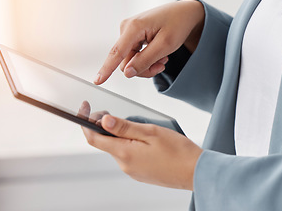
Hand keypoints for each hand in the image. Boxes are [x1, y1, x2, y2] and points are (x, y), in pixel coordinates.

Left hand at [80, 113, 202, 190]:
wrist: (196, 172)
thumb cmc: (179, 152)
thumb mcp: (151, 132)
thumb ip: (125, 127)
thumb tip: (103, 120)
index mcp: (125, 153)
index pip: (94, 138)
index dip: (85, 121)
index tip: (85, 108)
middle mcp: (125, 165)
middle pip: (106, 142)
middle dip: (106, 126)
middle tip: (115, 112)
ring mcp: (133, 171)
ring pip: (118, 148)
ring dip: (121, 135)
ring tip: (139, 126)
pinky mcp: (140, 173)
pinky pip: (129, 156)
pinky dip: (130, 144)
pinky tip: (146, 140)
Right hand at [94, 0, 204, 83]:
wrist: (184, 13)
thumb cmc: (178, 24)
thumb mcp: (165, 45)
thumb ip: (145, 60)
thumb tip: (126, 73)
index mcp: (134, 27)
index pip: (117, 53)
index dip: (106, 69)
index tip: (97, 81)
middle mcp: (127, 27)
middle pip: (126, 62)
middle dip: (144, 68)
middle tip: (162, 66)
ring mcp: (128, 31)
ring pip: (130, 61)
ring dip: (147, 64)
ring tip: (164, 58)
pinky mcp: (132, 35)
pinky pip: (133, 55)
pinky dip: (147, 59)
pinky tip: (160, 54)